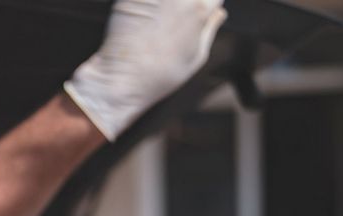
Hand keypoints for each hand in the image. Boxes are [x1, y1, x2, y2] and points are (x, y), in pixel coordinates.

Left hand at [64, 0, 226, 140]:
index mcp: (199, 9)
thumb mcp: (196, 57)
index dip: (206, 6)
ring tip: (158, 26)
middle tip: (173, 24)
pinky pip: (146, 0)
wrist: (122, 80)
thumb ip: (210, 29)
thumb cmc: (160, 75)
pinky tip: (144, 23)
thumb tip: (219, 14)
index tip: (199, 16)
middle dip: (185, 6)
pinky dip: (146, 7)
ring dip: (165, 6)